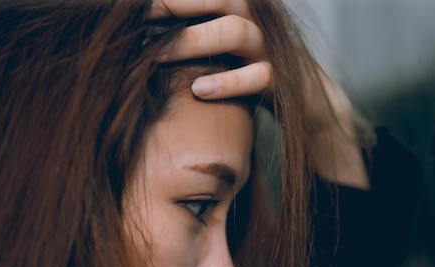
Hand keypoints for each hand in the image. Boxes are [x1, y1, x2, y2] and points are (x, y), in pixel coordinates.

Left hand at [147, 0, 271, 98]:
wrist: (296, 86)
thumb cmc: (240, 62)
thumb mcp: (217, 38)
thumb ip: (191, 29)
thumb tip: (143, 25)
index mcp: (236, 6)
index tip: (138, 6)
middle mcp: (252, 20)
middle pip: (220, 0)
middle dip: (178, 7)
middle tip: (141, 22)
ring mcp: (265, 48)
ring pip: (236, 32)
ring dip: (195, 42)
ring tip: (159, 56)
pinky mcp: (277, 78)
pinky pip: (257, 76)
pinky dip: (227, 82)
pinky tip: (198, 90)